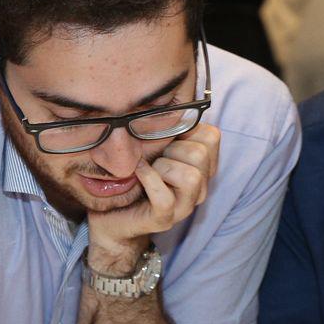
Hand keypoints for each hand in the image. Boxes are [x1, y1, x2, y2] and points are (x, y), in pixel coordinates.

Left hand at [87, 124, 220, 272]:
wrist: (110, 217)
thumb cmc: (132, 175)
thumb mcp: (154, 146)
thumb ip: (170, 129)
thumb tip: (173, 104)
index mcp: (202, 168)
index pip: (212, 135)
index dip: (185, 130)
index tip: (166, 139)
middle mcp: (199, 188)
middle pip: (200, 153)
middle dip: (172, 149)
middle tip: (156, 158)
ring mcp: (184, 207)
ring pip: (191, 176)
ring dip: (163, 167)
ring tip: (150, 170)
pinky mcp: (164, 219)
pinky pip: (164, 196)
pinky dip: (148, 179)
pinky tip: (138, 173)